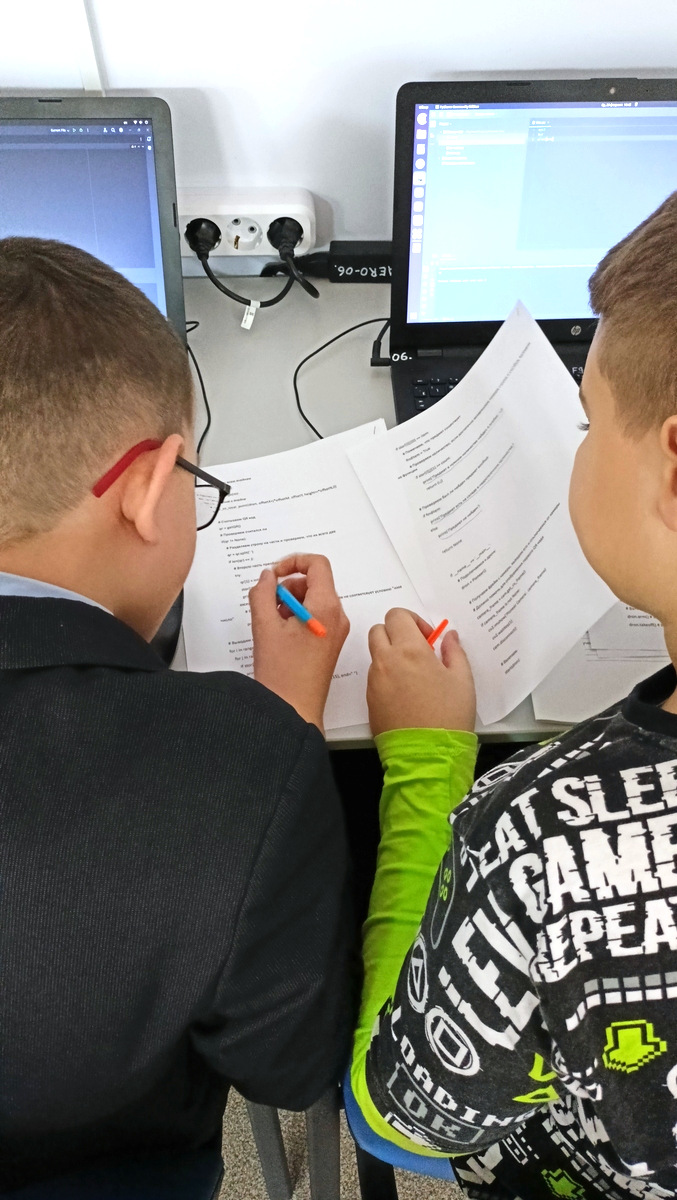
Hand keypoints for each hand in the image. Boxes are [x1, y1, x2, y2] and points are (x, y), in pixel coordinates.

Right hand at [249, 553, 349, 730]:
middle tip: (268, 604)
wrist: (293, 708)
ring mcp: (336, 630)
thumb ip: (262, 593)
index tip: (275, 574)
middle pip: (315, 582)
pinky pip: (316, 616)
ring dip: (290, 603)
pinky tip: (280, 635)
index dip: (293, 562)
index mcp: (326, 607)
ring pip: (314, 599)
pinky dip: (297, 617)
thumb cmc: (283, 675)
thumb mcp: (264, 625)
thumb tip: (267, 578)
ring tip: (272, 624)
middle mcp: (337, 616)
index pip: (317, 564)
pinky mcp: (331, 642)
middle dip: (288, 587)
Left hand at [367, 608, 475, 735]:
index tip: (427, 637)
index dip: (412, 621)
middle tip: (417, 650)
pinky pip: (374, 678)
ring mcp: (374, 682)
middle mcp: (386, 662)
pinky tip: (407, 694)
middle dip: (396, 633)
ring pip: (375, 655)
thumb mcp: (463, 680)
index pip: (396, 615)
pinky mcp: (369, 701)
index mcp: (409, 650)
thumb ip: (454, 651)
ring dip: (391, 656)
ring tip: (414, 676)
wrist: (427, 756)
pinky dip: (387, 677)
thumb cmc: (449, 716)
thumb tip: (449, 636)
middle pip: (378, 630)